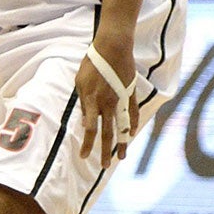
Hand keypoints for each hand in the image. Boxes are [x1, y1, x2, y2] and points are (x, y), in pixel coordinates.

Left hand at [76, 34, 138, 168]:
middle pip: (106, 133)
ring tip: (122, 157)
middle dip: (104, 151)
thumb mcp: (80, 82)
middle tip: (104, 166)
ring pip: (122, 126)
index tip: (84, 156)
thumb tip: (84, 122)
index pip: (90, 129)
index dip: (88, 145)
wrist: (113, 47)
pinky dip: (132, 125)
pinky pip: (133, 113)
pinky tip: (132, 134)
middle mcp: (107, 104)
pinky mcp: (130, 94)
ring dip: (122, 143)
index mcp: (92, 101)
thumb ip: (83, 103)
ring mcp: (121, 100)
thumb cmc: (92, 63)